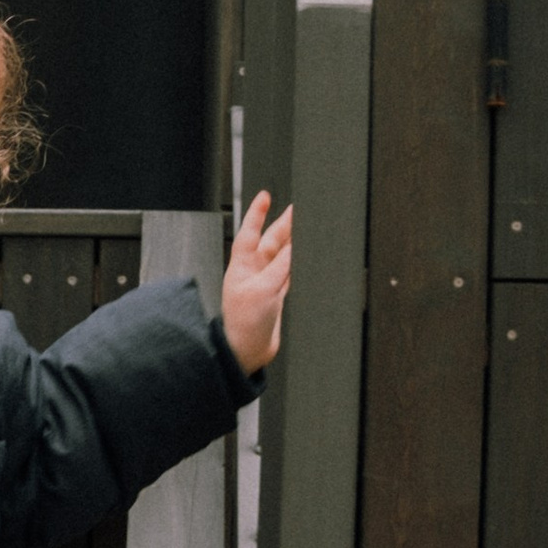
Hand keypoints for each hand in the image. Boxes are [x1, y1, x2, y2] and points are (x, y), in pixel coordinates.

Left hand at [223, 189, 293, 374]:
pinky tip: (305, 256)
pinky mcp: (275, 295)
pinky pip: (289, 273)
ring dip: (294, 243)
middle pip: (270, 242)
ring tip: (306, 227)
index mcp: (241, 266)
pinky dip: (298, 263)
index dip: (256, 214)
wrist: (246, 351)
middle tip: (298, 209)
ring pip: (282, 256)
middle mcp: (252, 272)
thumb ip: (281, 266)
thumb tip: (294, 246)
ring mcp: (264, 283)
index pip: (249, 233)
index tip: (264, 197)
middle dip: (284, 225)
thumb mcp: (264, 289)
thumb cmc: (243, 324)